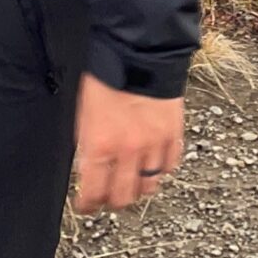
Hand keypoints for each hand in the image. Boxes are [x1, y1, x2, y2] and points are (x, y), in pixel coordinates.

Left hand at [71, 73, 183, 214]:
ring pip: (149, 187)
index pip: (93, 192)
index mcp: (100, 145)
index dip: (88, 205)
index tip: (86, 205)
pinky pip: (169, 166)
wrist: (138, 51)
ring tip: (131, 181)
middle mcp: (128, 151)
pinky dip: (161, 169)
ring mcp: (153, 145)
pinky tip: (152, 163)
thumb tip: (86, 167)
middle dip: (112, 201)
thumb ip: (86, 145)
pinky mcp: (173, 135)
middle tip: (108, 196)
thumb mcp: (83, 113)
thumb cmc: (106, 77)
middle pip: (123, 197)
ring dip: (138, 187)